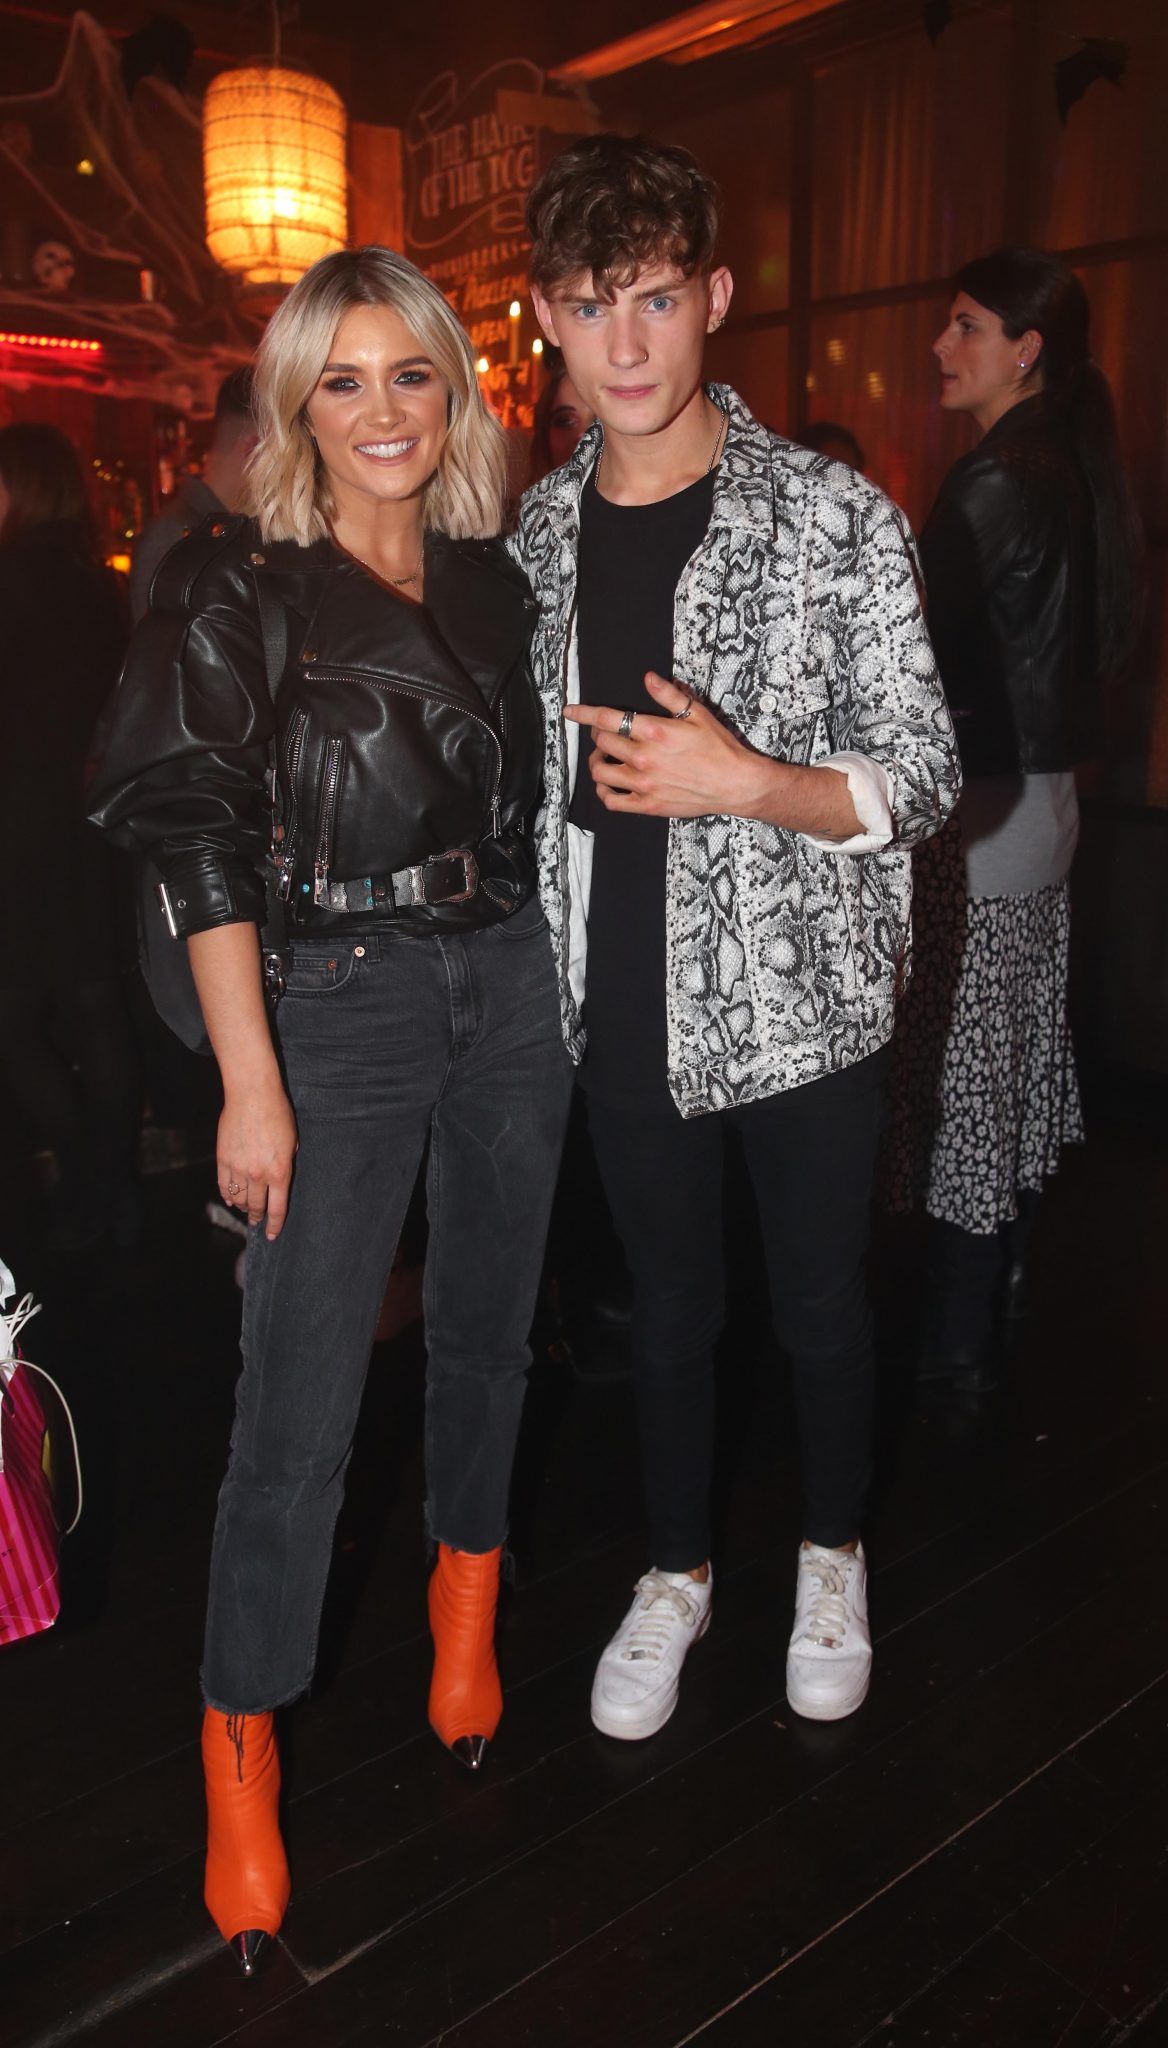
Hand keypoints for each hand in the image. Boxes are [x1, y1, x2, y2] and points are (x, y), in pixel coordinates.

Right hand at [217, 1080, 298, 1239]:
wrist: (252, 1095)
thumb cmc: (277, 1114)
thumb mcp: (292, 1142)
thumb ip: (287, 1163)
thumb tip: (281, 1177)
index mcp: (280, 1172)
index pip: (278, 1208)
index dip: (275, 1224)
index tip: (272, 1234)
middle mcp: (259, 1174)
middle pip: (257, 1206)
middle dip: (258, 1217)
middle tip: (259, 1222)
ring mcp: (239, 1168)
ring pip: (239, 1198)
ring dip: (243, 1207)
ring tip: (246, 1210)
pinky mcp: (223, 1159)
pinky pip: (224, 1185)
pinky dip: (227, 1195)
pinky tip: (231, 1199)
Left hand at [564, 671, 777, 819]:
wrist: (734, 783)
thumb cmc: (719, 748)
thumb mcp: (697, 714)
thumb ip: (668, 695)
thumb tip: (648, 678)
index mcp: (654, 732)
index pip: (607, 718)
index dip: (584, 713)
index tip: (570, 711)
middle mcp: (643, 758)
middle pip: (601, 742)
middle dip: (599, 735)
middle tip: (609, 734)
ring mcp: (643, 783)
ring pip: (600, 771)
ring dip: (598, 761)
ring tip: (607, 757)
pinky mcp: (647, 804)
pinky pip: (611, 801)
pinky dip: (604, 791)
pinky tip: (610, 783)